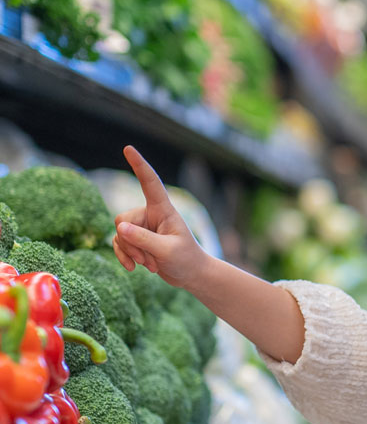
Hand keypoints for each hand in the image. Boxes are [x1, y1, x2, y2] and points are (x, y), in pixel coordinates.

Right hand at [113, 146, 207, 287]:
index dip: (139, 165)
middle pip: (122, 220)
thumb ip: (143, 239)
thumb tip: (119, 227)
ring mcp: (142, 227)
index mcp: (164, 209)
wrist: (191, 275)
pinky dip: (125, 257)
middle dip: (132, 243)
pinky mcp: (137, 239)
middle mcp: (151, 214)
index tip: (128, 148)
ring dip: (131, 253)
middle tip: (152, 259)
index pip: (150, 183)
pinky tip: (134, 269)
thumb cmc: (186, 259)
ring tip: (151, 264)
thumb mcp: (166, 251)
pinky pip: (118, 244)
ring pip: (119, 234)